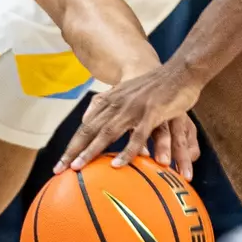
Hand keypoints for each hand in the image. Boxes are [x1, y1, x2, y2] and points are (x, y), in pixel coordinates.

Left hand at [57, 60, 203, 177]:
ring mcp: (134, 108)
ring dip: (91, 151)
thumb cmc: (155, 85)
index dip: (72, 146)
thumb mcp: (127, 93)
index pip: (86, 126)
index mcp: (111, 101)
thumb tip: (88, 121)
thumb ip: (107, 104)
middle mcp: (118, 104)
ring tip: (78, 168)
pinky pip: (137, 136)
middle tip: (60, 169)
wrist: (181, 71)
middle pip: (90, 130)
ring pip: (107, 133)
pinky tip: (117, 164)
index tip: (60, 164)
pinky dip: (126, 151)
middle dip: (73, 151)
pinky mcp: (152, 112)